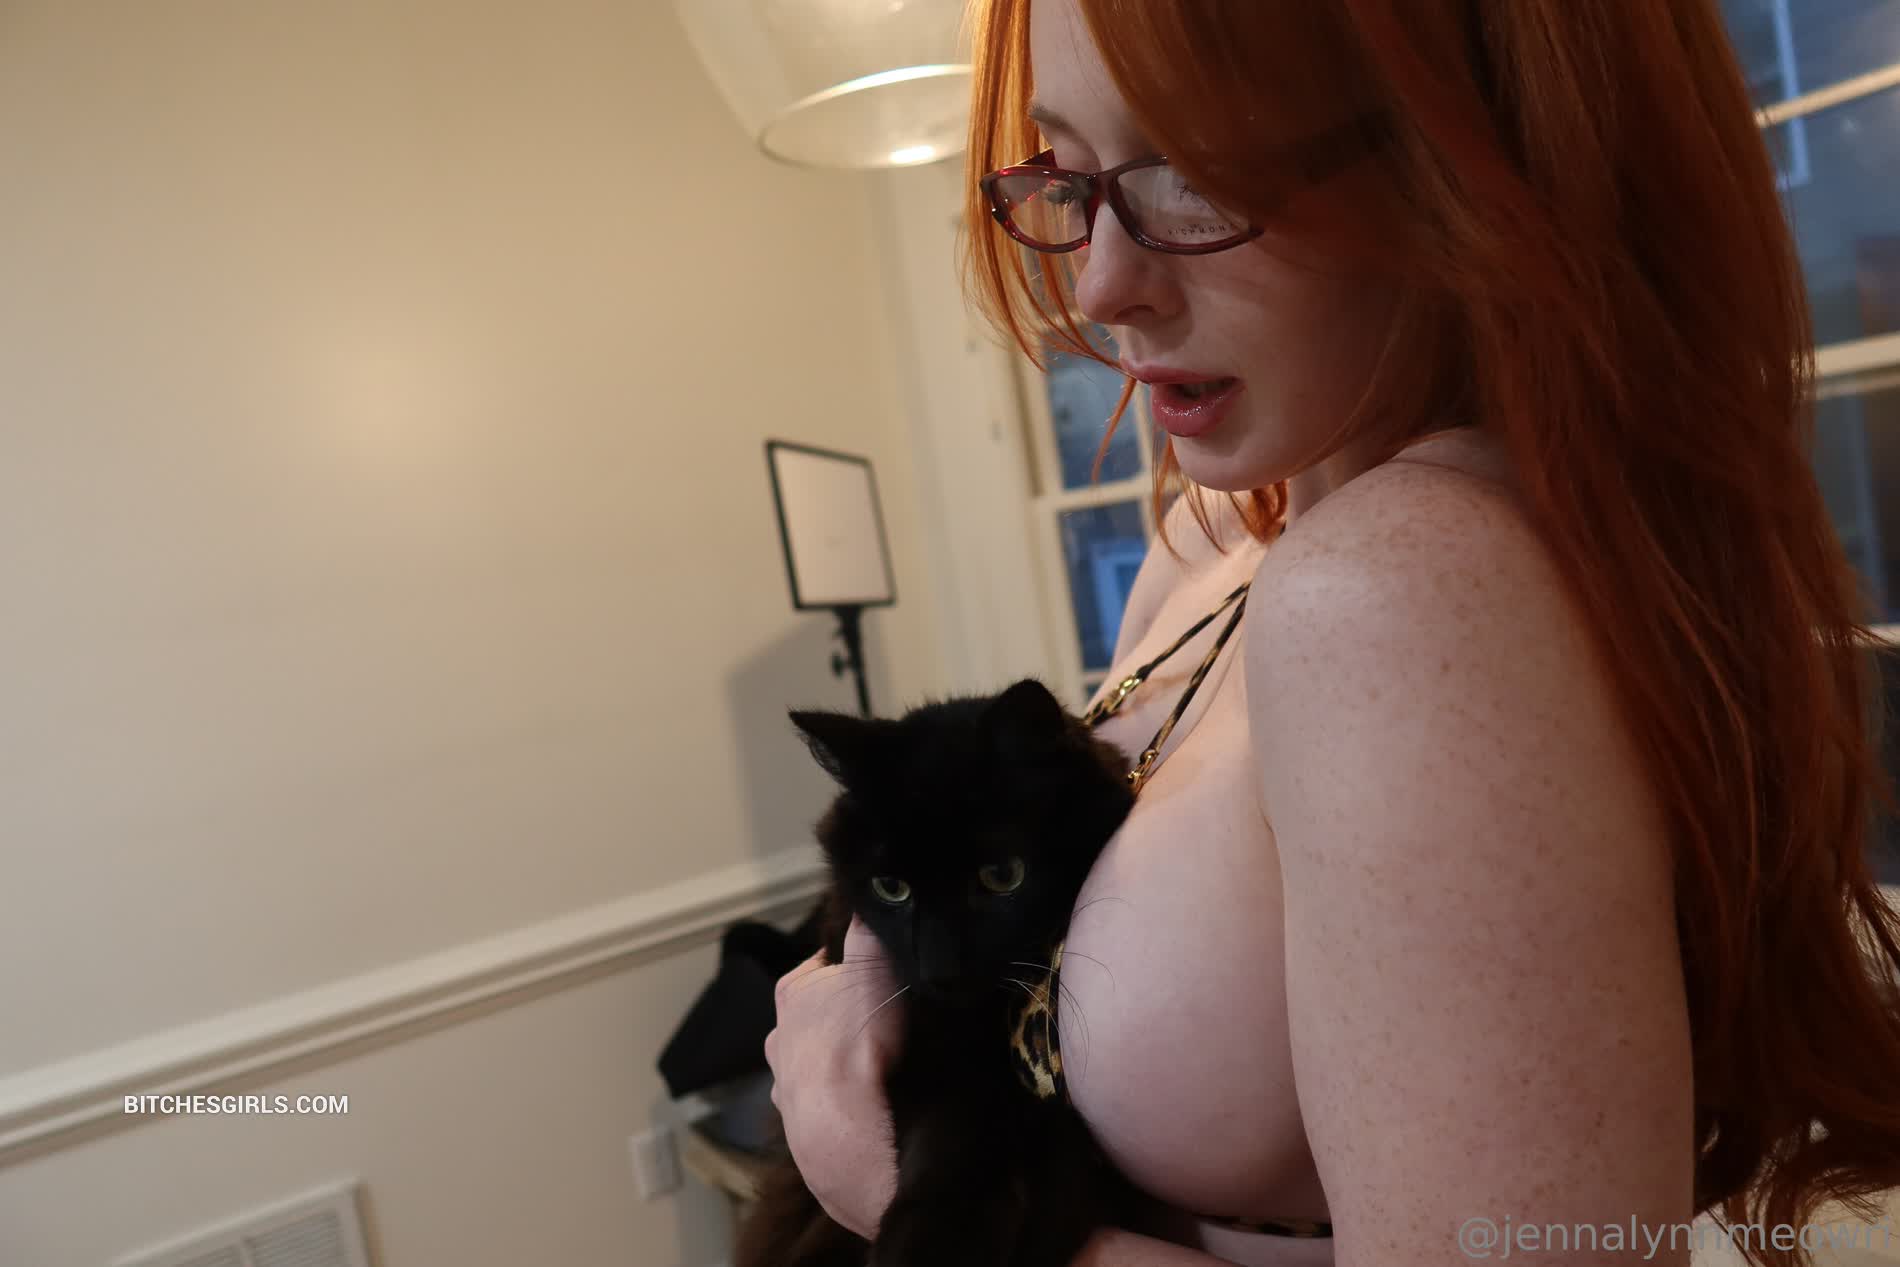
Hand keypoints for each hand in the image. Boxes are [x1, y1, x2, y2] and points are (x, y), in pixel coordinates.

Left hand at [763, 914, 903, 1238]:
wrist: (852, 1140)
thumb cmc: (860, 1047)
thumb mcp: (875, 970)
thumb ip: (871, 930)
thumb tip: (872, 894)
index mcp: (792, 994)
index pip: (831, 966)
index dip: (864, 968)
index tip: (893, 978)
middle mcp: (779, 1039)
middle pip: (827, 1015)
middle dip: (856, 1019)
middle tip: (898, 1028)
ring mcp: (788, 1090)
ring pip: (827, 1064)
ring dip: (853, 1067)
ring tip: (892, 1074)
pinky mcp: (803, 1134)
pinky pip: (834, 1108)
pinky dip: (853, 1107)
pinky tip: (879, 1109)